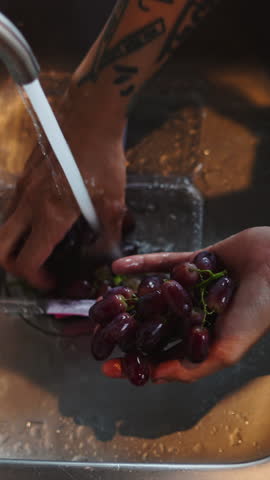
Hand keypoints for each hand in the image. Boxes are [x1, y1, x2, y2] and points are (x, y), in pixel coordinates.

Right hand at [0, 82, 125, 288]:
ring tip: (44, 245)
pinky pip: (13, 208)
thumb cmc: (102, 158)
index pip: (26, 261)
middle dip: (14, 266)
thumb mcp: (113, 201)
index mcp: (49, 215)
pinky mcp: (24, 176)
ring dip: (17, 244)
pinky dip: (22, 223)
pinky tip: (49, 217)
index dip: (36, 279)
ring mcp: (22, 188)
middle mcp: (28, 204)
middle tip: (38, 268)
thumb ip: (107, 235)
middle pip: (0, 248)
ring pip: (4, 227)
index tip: (51, 280)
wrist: (89, 115)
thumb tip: (105, 257)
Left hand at [103, 227, 269, 382]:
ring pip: (154, 293)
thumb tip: (155, 377)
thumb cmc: (259, 311)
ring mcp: (193, 287)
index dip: (137, 362)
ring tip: (102, 301)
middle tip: (98, 331)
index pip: (163, 354)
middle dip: (126, 329)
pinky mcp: (194, 262)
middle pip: (153, 324)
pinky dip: (141, 265)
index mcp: (201, 338)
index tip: (109, 366)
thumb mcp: (226, 350)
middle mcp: (195, 313)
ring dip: (129, 296)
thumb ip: (192, 367)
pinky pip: (164, 263)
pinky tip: (118, 267)